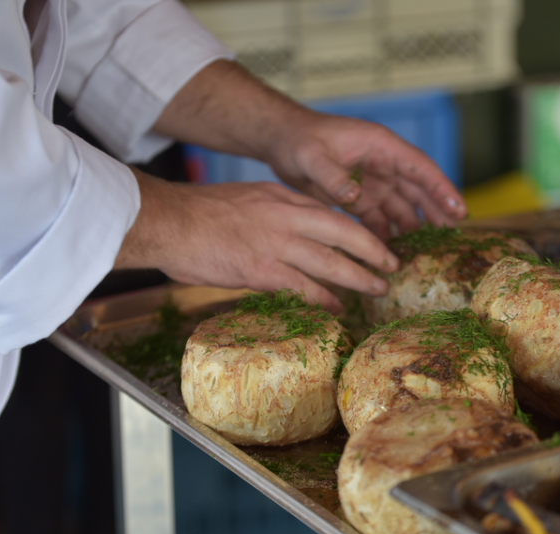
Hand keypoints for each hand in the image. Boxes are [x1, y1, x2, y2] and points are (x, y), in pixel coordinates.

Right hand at [115, 170, 397, 312]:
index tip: (374, 242)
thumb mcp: (246, 200)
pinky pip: (302, 287)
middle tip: (393, 265)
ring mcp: (275, 243)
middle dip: (373, 251)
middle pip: (344, 233)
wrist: (166, 220)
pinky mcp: (260, 269)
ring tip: (378, 289)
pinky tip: (336, 308)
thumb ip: (272, 216)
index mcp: (282, 198)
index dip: (358, 230)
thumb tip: (291, 238)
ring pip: (330, 262)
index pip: (331, 213)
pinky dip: (323, 299)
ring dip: (359, 277)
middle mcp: (285, 217)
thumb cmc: (197, 213)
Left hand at [263, 110, 466, 239]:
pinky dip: (386, 235)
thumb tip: (354, 195)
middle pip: (417, 190)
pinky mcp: (359, 197)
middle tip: (453, 236)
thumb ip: (333, 176)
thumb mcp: (313, 156)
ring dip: (413, 227)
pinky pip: (379, 218)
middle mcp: (382, 164)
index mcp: (380, 146)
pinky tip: (392, 254)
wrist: (281, 142)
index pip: (419, 168)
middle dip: (436, 212)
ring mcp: (372, 181)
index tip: (459, 209)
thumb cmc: (299, 139)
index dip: (441, 189)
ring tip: (426, 251)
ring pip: (401, 207)